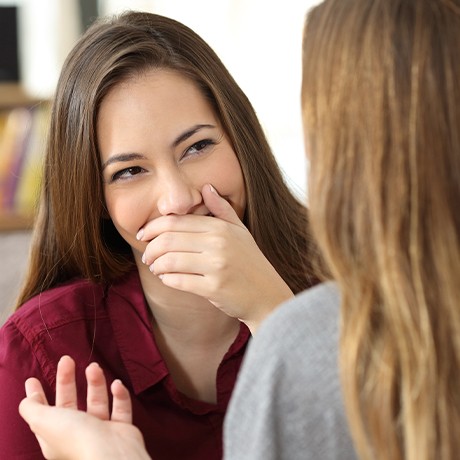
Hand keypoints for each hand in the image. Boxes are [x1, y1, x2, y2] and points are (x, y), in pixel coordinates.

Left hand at [19, 356, 150, 459]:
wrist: (112, 453)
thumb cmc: (77, 438)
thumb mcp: (44, 421)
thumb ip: (32, 409)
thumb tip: (26, 400)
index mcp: (55, 436)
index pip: (43, 412)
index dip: (37, 396)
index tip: (33, 379)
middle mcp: (77, 434)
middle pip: (70, 402)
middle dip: (67, 380)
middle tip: (67, 360)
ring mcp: (100, 430)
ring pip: (96, 401)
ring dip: (96, 382)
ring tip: (94, 367)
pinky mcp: (121, 428)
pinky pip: (120, 407)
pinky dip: (119, 395)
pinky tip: (116, 384)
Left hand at [139, 184, 293, 331]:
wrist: (267, 295)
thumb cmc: (251, 262)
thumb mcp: (240, 230)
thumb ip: (222, 208)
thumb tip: (206, 187)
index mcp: (221, 228)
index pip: (176, 222)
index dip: (153, 227)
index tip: (144, 234)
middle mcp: (218, 244)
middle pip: (168, 240)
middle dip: (150, 248)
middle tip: (147, 255)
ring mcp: (216, 266)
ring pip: (170, 261)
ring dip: (156, 265)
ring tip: (156, 267)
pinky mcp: (214, 288)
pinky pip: (178, 281)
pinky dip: (167, 279)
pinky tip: (167, 278)